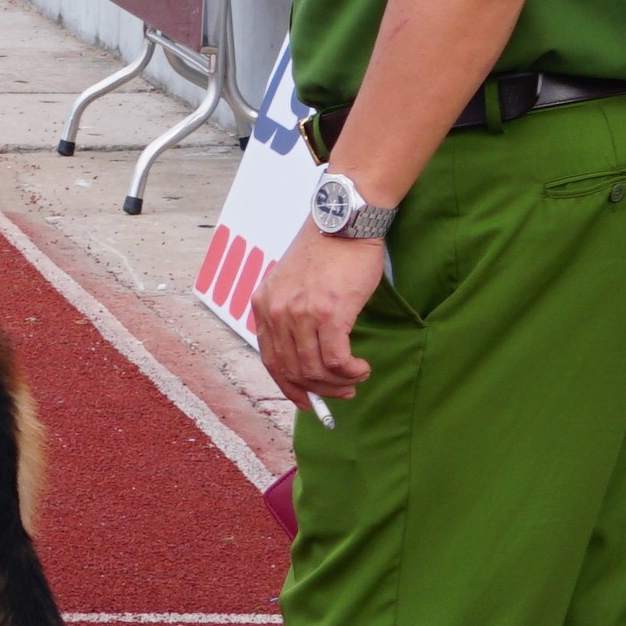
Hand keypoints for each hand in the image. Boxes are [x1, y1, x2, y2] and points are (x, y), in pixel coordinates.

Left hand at [253, 225, 385, 404]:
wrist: (345, 223)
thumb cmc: (327, 252)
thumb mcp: (293, 282)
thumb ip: (292, 313)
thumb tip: (307, 356)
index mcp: (263, 304)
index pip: (270, 360)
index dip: (289, 387)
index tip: (307, 401)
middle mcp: (276, 310)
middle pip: (293, 370)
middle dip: (320, 390)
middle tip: (343, 393)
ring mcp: (301, 313)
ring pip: (315, 369)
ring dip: (339, 383)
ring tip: (356, 378)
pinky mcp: (329, 313)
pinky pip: (336, 360)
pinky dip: (350, 371)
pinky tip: (362, 368)